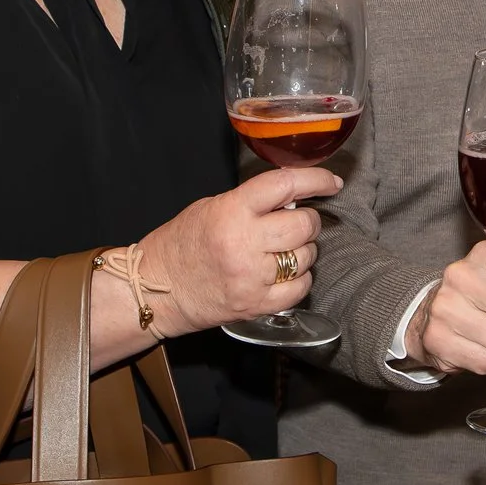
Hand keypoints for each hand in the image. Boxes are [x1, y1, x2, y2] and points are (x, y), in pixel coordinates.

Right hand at [135, 167, 335, 334]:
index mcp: (231, 212)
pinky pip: (300, 288)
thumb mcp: (211, 208)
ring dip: (302, 251)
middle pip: (304, 224)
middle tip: (296, 223)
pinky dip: (298, 279)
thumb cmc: (181, 245)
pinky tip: (283, 274)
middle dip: (308, 221)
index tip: (330, 183)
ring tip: (282, 250)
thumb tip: (292, 196)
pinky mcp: (256, 305)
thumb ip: (251, 202)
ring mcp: (251, 277)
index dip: (315, 180)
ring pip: (306, 257)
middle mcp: (243, 244)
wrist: (155, 289)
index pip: (285, 186)